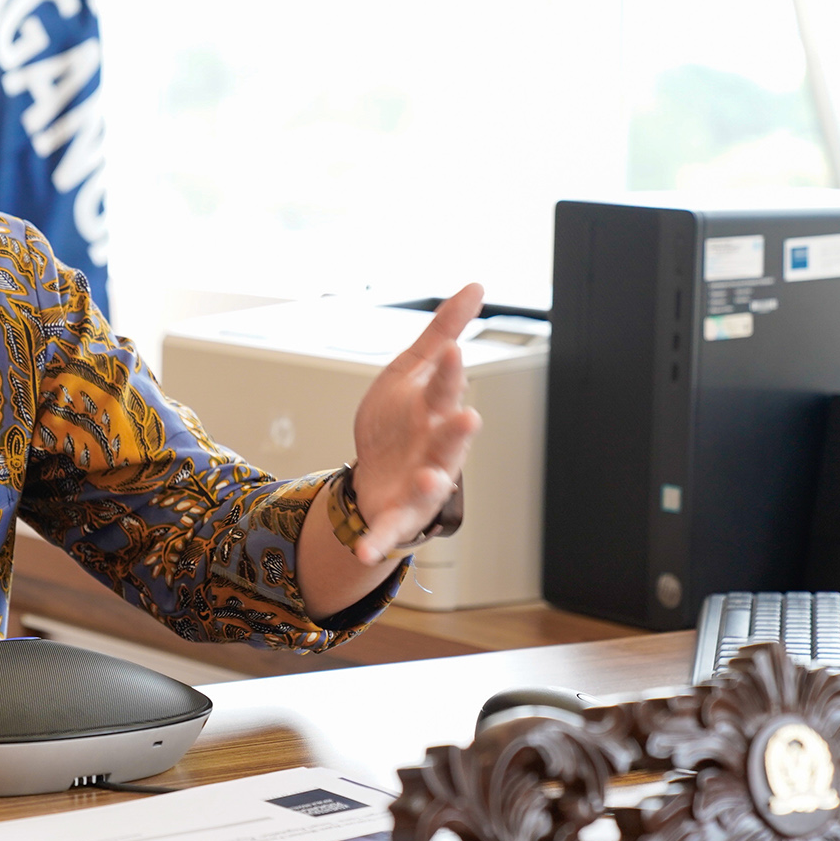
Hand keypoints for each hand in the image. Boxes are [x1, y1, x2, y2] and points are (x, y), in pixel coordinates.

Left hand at [347, 284, 483, 563]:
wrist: (377, 475)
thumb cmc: (400, 421)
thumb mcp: (412, 370)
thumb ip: (443, 331)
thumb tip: (476, 286)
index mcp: (433, 412)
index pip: (444, 388)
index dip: (450, 372)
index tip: (454, 349)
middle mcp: (432, 451)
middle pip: (448, 440)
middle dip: (457, 430)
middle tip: (466, 416)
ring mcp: (416, 486)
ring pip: (430, 486)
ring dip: (432, 484)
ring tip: (431, 479)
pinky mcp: (394, 516)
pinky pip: (387, 532)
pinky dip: (377, 543)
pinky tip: (363, 554)